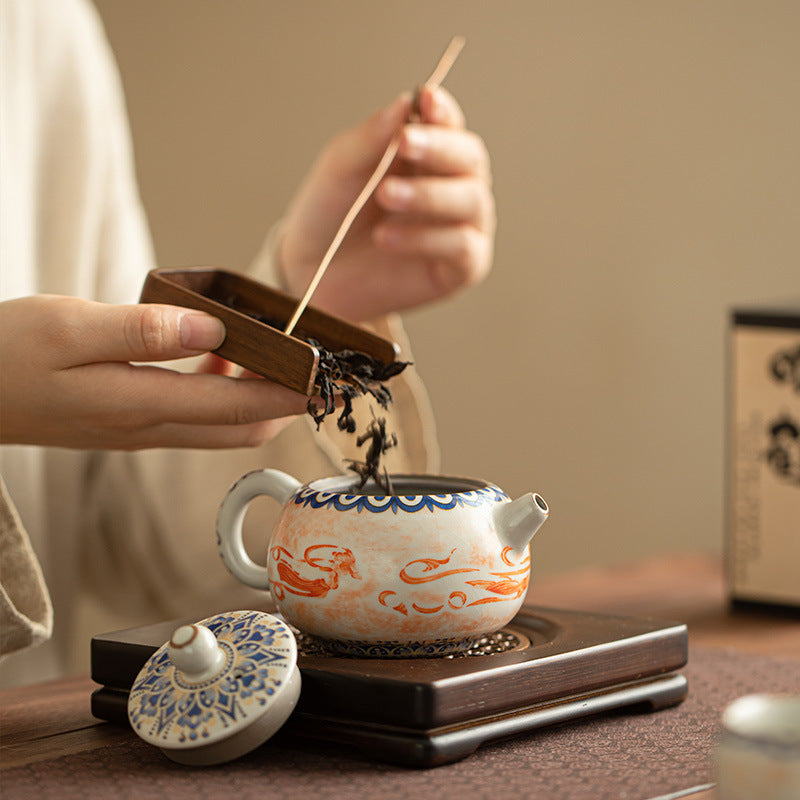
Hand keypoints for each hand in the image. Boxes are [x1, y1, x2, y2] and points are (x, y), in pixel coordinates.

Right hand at [0, 295, 308, 449]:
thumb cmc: (4, 354)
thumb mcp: (69, 328)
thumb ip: (143, 331)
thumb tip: (213, 330)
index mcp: (141, 405)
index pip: (238, 405)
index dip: (289, 393)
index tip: (329, 380)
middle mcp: (149, 428)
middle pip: (241, 426)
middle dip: (285, 401)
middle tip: (315, 366)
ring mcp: (140, 431)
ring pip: (221, 425)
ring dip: (256, 396)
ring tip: (277, 354)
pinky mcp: (130, 424)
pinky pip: (194, 415)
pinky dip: (222, 392)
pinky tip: (219, 354)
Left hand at [278, 86, 494, 321]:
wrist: (314, 273)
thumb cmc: (331, 216)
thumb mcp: (341, 168)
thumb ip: (372, 137)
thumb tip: (406, 102)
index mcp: (427, 155)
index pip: (449, 124)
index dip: (442, 111)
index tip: (425, 99)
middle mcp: (452, 187)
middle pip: (471, 157)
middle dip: (440, 148)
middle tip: (404, 143)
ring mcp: (461, 227)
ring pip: (472, 200)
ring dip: (429, 194)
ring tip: (385, 195)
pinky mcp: (462, 268)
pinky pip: (462, 246)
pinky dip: (425, 238)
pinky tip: (387, 237)